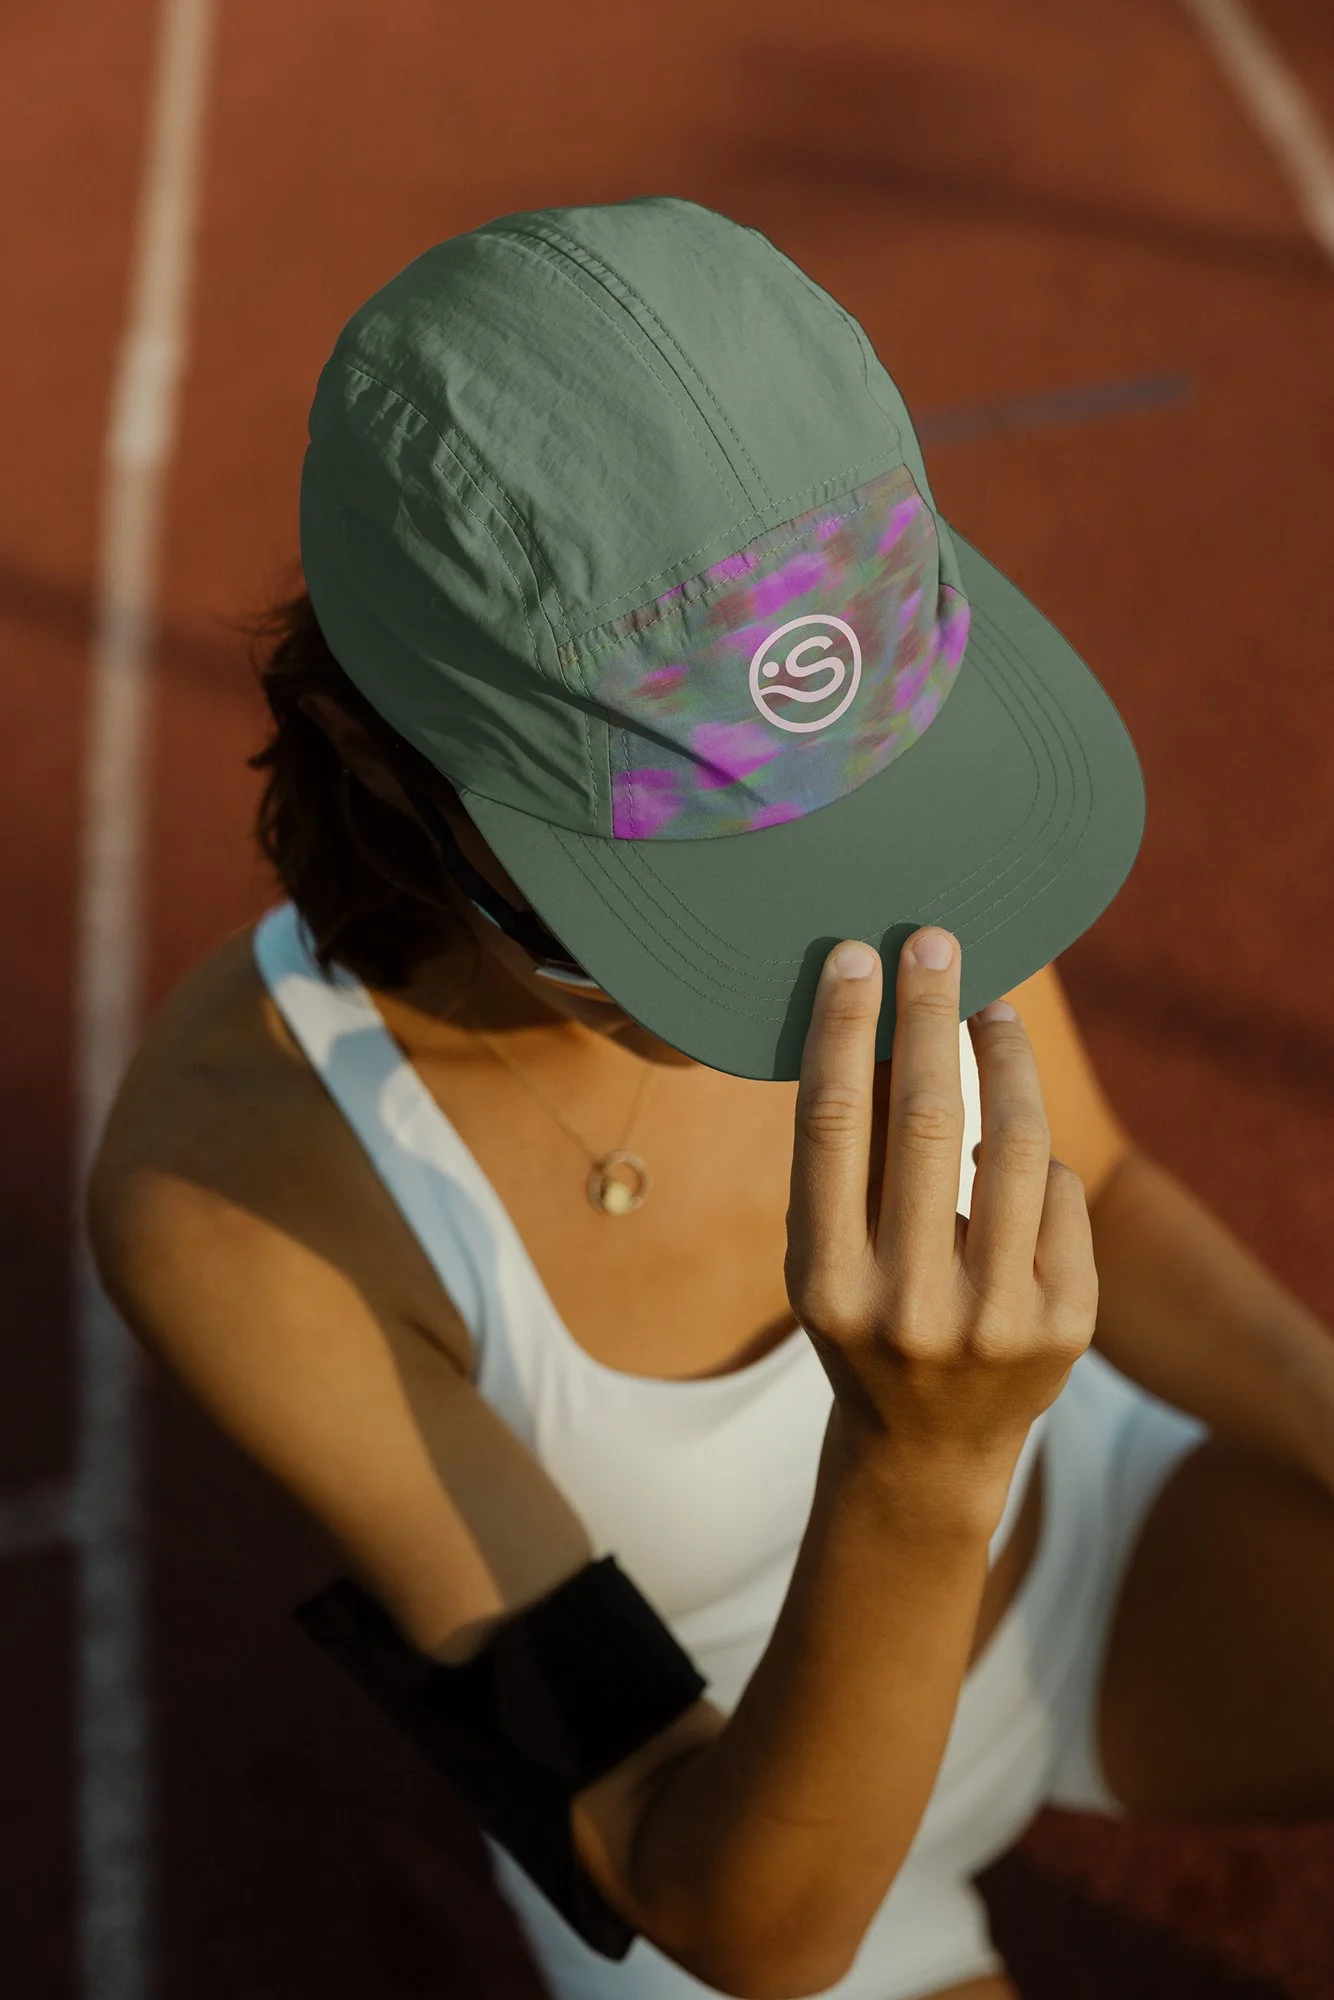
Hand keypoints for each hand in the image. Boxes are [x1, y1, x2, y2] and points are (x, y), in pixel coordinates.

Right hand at [784, 927, 1099, 1515]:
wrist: (930, 1449)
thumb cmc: (864, 1321)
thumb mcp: (823, 1256)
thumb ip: (843, 1160)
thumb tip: (873, 1025)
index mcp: (825, 1282)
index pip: (833, 1126)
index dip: (844, 1029)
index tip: (855, 955)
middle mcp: (908, 1305)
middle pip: (924, 1118)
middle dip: (929, 1013)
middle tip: (935, 943)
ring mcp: (996, 1321)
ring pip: (1012, 1143)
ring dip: (1003, 1058)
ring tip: (992, 1012)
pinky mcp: (1067, 1326)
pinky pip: (1059, 1194)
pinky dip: (1035, 1161)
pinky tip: (1014, 1154)